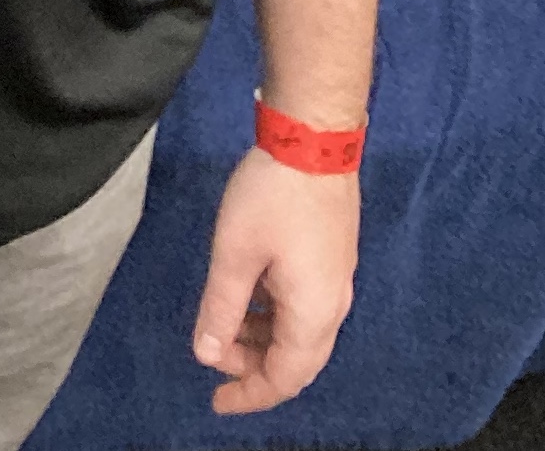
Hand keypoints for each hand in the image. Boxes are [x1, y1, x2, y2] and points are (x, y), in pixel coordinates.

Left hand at [191, 149, 358, 414]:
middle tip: (214, 362)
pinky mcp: (331, 258)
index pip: (283, 378)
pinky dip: (273, 314)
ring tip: (223, 328)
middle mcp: (332, 306)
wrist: (315, 141)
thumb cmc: (272, 195)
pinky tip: (248, 295)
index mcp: (313, 315)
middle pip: (296, 361)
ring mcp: (336, 281)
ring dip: (263, 338)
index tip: (217, 403)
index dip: (250, 395)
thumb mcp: (235, 253)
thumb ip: (221, 308)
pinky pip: (303, 306)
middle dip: (254, 368)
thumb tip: (208, 355)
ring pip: (299, 332)